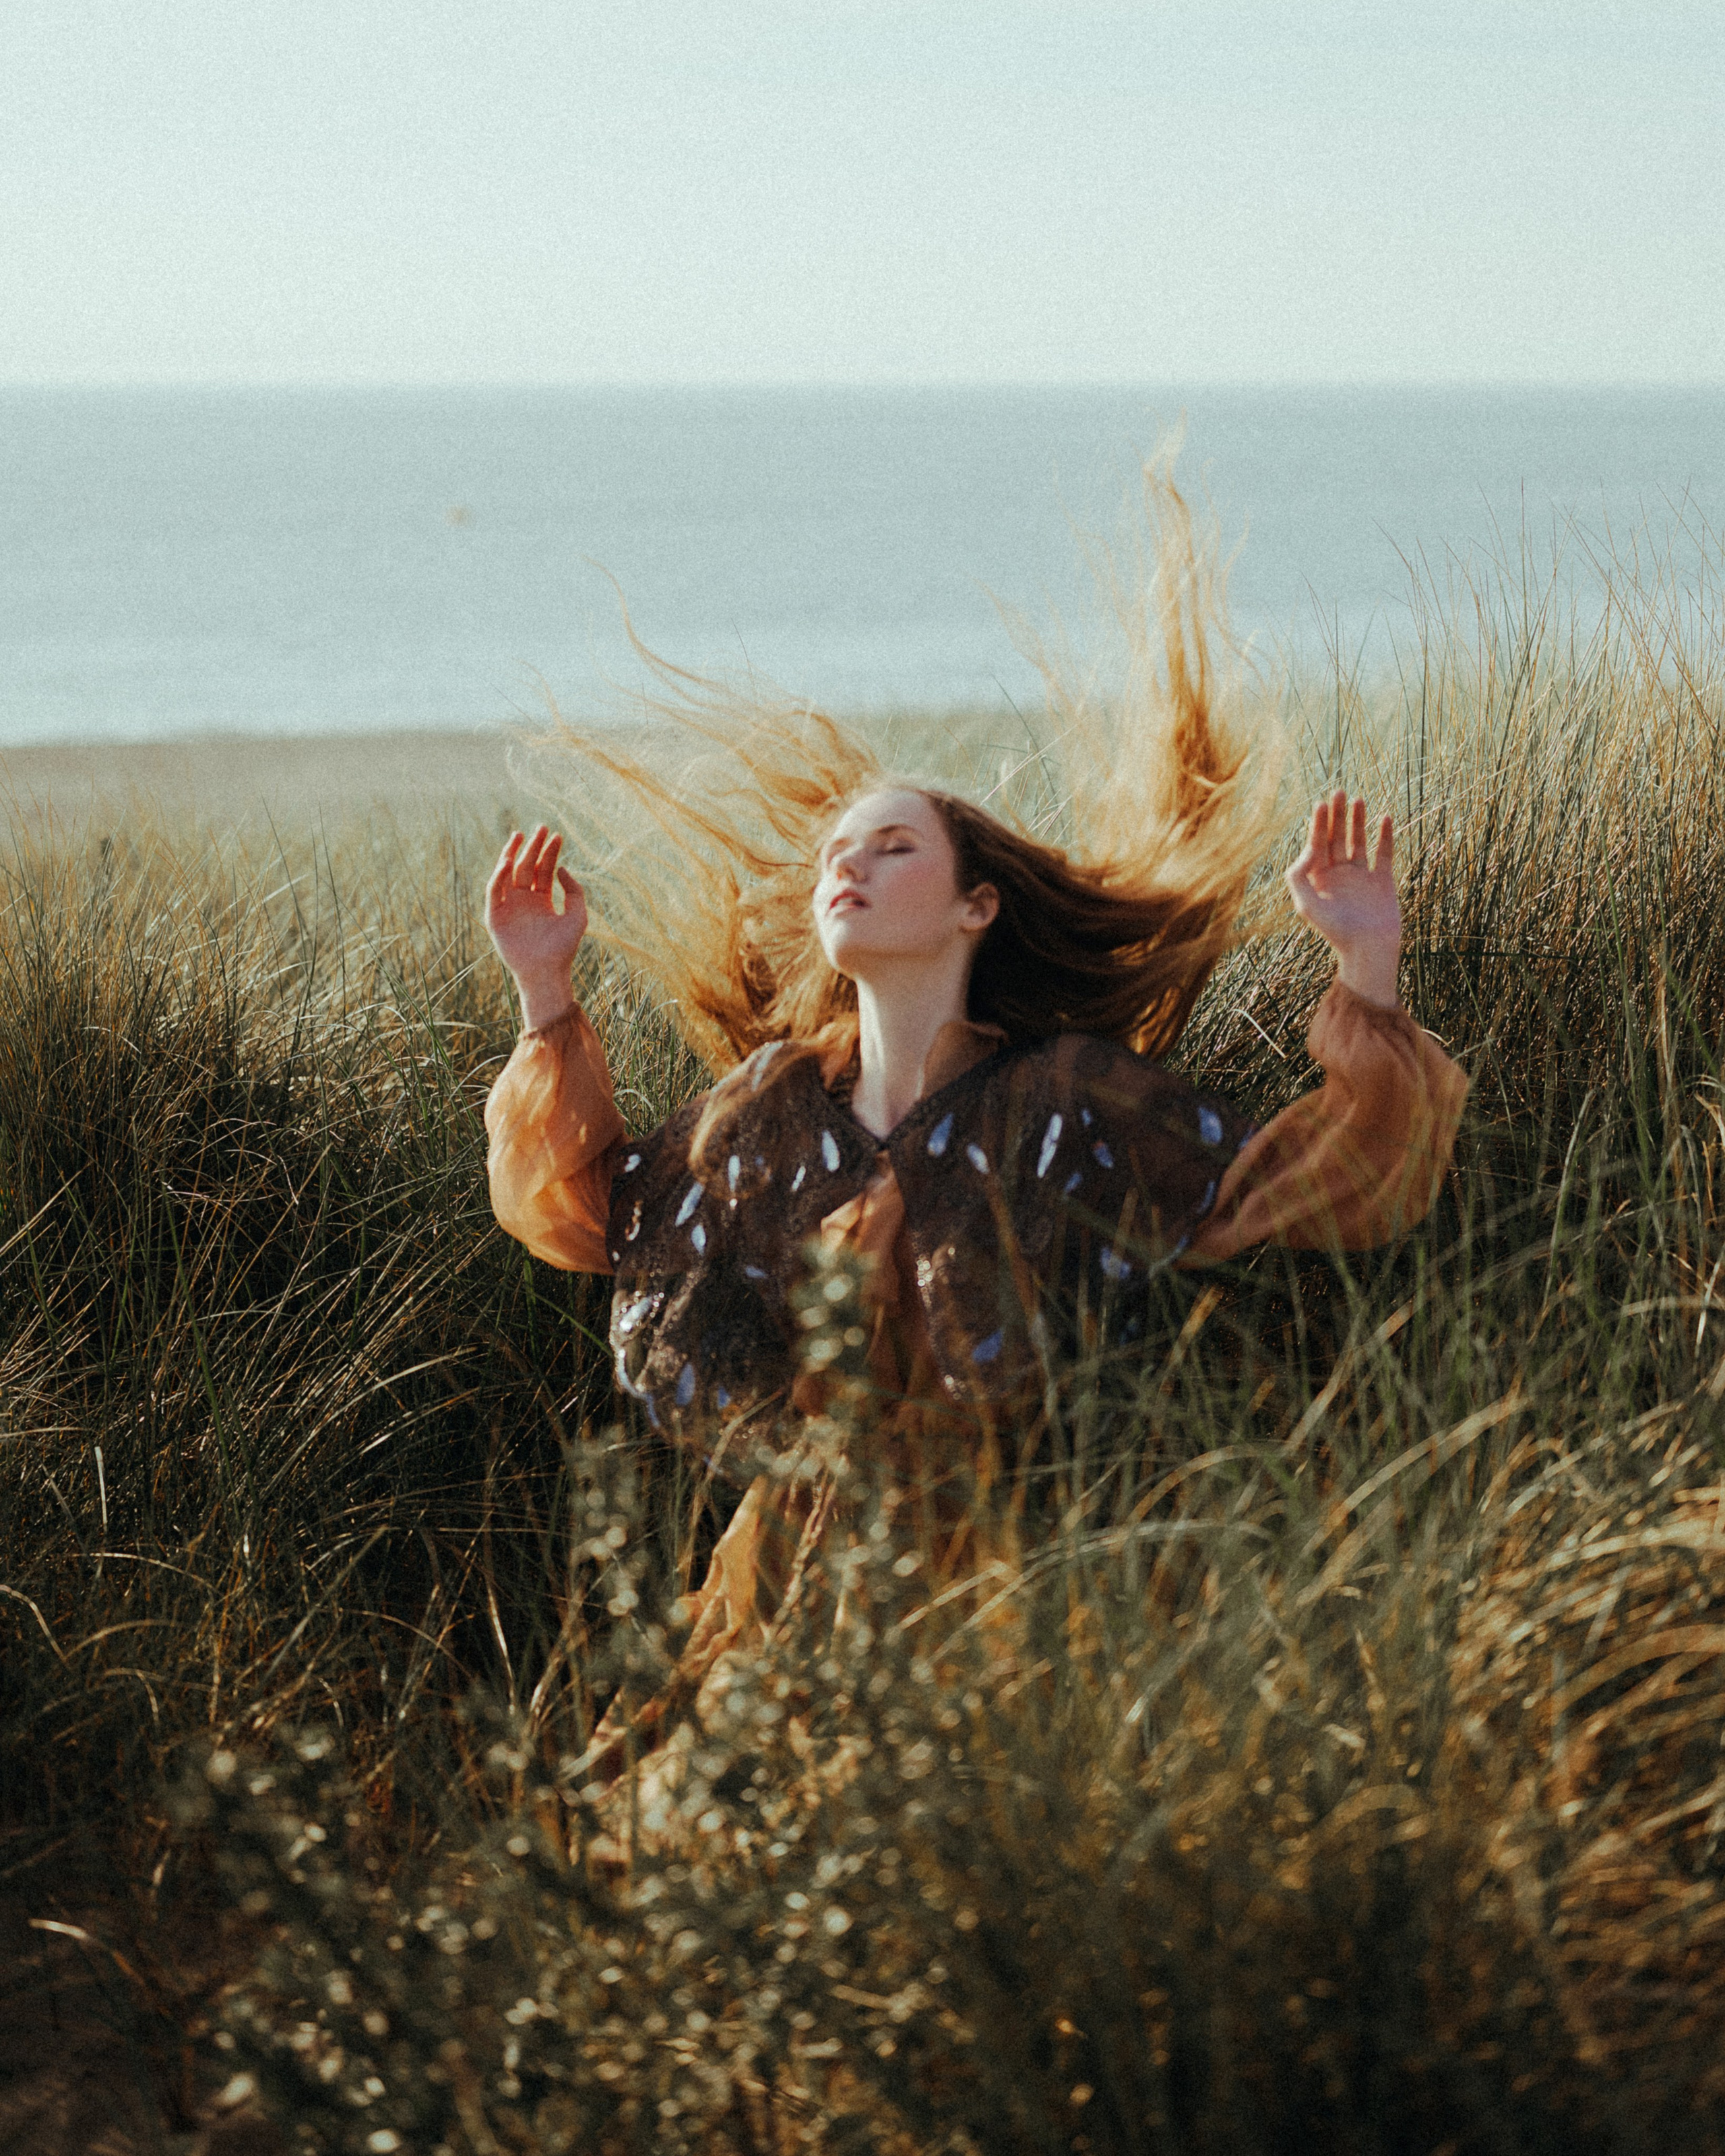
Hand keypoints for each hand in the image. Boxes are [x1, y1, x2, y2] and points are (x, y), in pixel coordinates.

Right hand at [485, 826, 586, 1028]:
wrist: (546, 972)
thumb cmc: (563, 948)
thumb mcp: (577, 916)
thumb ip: (574, 891)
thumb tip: (562, 868)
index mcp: (541, 900)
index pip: (543, 870)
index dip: (549, 853)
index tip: (557, 835)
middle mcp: (524, 901)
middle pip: (526, 867)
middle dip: (532, 847)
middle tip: (540, 827)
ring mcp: (508, 907)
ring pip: (507, 874)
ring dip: (511, 854)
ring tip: (519, 835)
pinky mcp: (494, 917)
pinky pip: (494, 892)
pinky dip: (498, 877)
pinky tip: (507, 862)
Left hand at [1284, 791, 1401, 1007]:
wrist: (1368, 950)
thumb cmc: (1335, 931)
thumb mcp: (1306, 904)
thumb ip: (1298, 875)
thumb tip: (1308, 848)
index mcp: (1318, 880)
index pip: (1317, 845)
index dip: (1318, 824)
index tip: (1322, 804)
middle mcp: (1338, 876)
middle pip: (1335, 838)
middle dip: (1336, 816)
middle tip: (1339, 792)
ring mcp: (1360, 877)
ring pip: (1358, 842)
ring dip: (1357, 821)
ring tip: (1358, 799)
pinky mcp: (1382, 881)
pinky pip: (1383, 854)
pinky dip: (1385, 836)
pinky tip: (1385, 817)